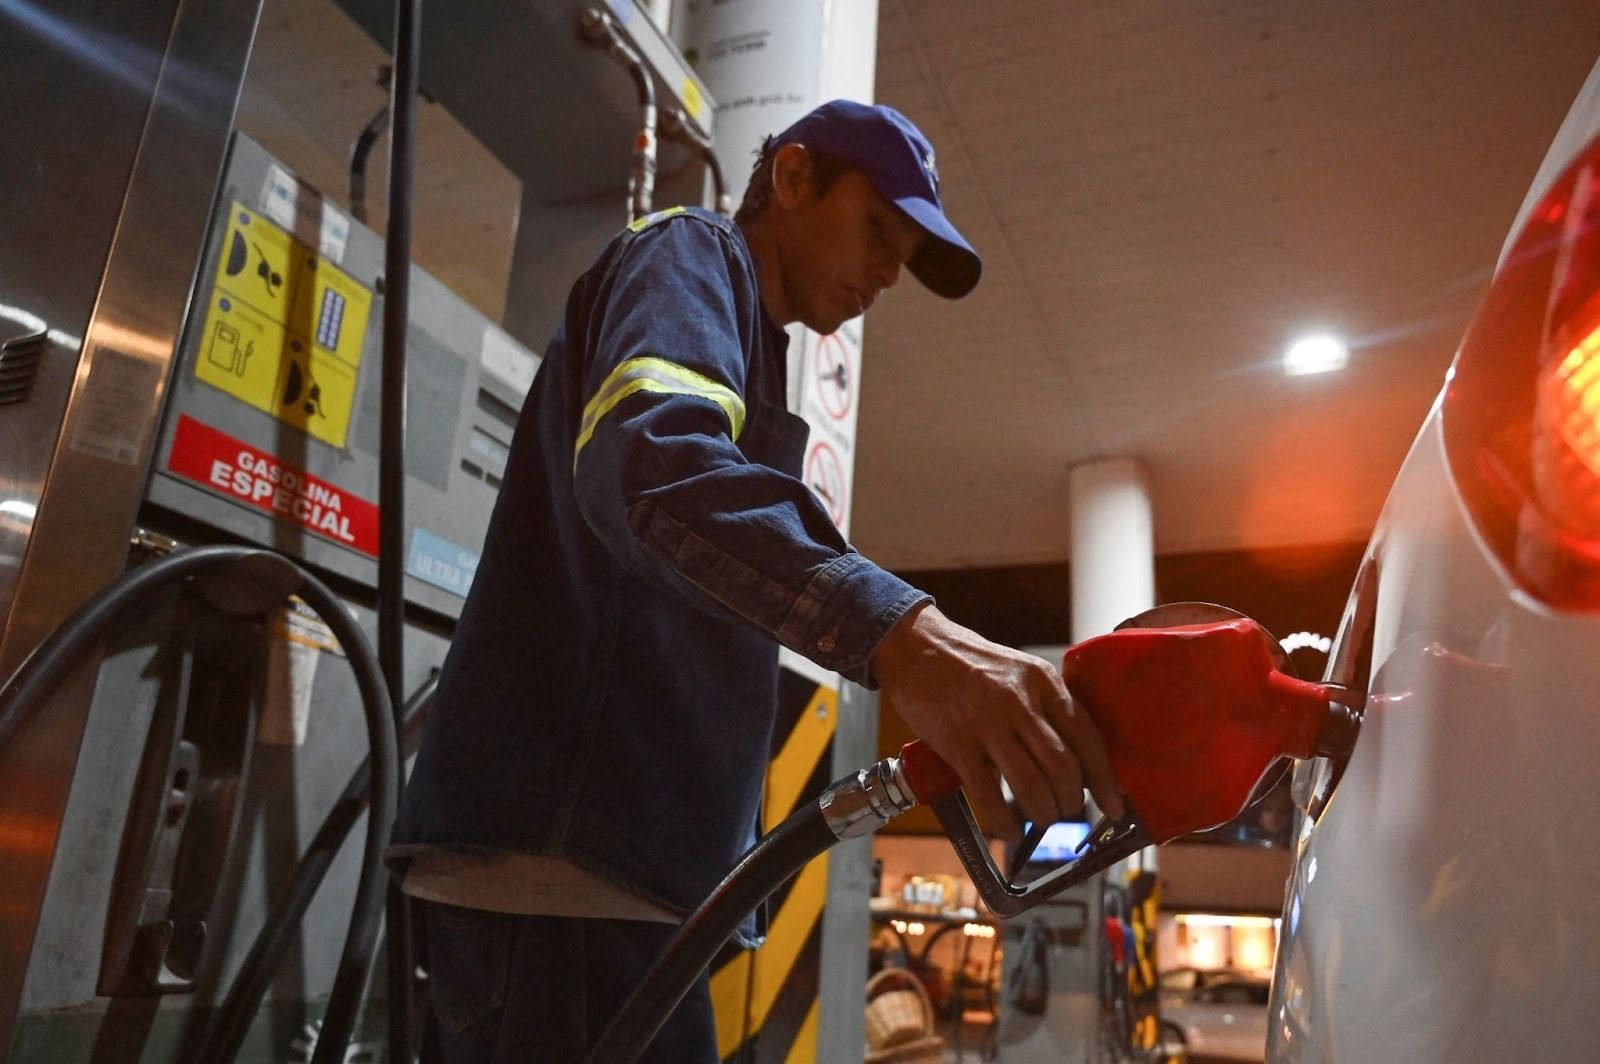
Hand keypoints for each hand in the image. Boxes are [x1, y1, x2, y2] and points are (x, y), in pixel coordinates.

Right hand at [872, 602, 1123, 842]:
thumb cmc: (969, 662)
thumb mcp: (1019, 670)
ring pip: (1031, 784)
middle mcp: (1020, 700)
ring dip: (1043, 813)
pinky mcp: (956, 742)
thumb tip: (1071, 760)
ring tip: (1042, 820)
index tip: (1114, 806)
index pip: (1086, 736)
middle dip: (1072, 801)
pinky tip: (1008, 830)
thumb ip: (1045, 706)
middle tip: (1068, 812)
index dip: (1104, 779)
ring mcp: (987, 722)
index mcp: (1042, 680)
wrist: (916, 646)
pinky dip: (1002, 821)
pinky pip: (987, 794)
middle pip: (1063, 766)